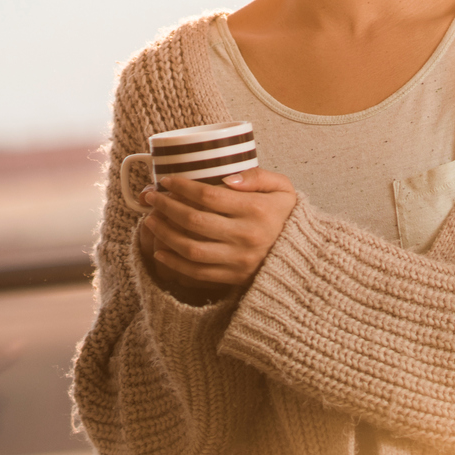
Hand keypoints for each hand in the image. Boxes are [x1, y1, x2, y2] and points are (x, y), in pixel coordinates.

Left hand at [137, 168, 297, 292]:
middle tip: (150, 197)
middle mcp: (246, 236)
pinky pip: (196, 273)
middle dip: (166, 206)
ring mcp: (239, 260)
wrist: (304, 257)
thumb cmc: (287, 216)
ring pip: (190, 247)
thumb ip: (257, 176)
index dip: (182, 186)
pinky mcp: (233, 278)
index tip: (166, 180)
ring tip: (150, 220)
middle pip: (193, 220)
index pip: (209, 195)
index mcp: (257, 210)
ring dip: (164, 233)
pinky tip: (160, 250)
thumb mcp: (283, 188)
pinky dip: (174, 262)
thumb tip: (227, 176)